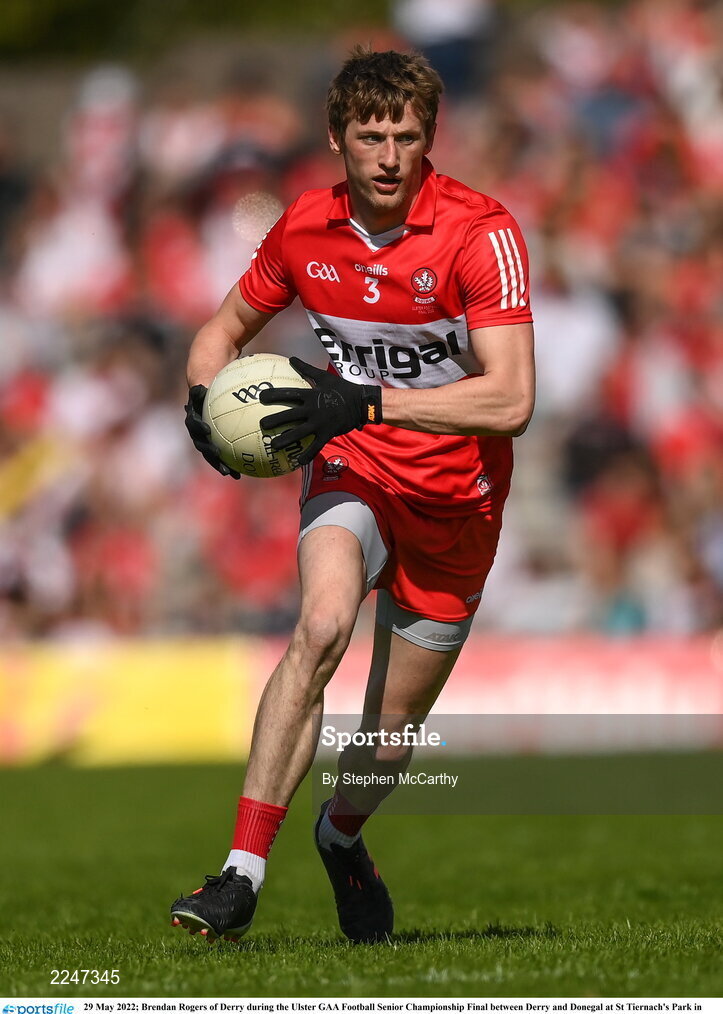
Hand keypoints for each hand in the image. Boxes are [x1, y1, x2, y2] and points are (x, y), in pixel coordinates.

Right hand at [184, 384, 239, 478]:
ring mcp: (205, 442)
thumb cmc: (206, 392)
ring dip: (219, 465)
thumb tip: (200, 388)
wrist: (203, 401)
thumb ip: (199, 391)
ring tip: (231, 473)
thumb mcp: (202, 390)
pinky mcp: (214, 448)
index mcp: (193, 420)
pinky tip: (241, 473)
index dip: (199, 427)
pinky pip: (222, 457)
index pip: (193, 425)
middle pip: (201, 446)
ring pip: (211, 456)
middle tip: (218, 456)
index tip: (207, 430)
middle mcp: (197, 434)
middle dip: (210, 453)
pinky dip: (231, 465)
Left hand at [259, 357, 382, 465]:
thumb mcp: (324, 377)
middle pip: (290, 415)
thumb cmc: (342, 389)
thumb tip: (291, 358)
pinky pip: (316, 446)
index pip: (289, 394)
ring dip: (286, 440)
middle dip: (275, 420)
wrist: (361, 403)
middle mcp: (313, 409)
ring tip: (273, 447)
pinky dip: (307, 455)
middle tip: (262, 425)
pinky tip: (297, 462)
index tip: (261, 397)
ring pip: (299, 433)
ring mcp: (320, 423)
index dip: (274, 395)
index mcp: (311, 395)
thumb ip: (307, 369)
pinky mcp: (328, 433)